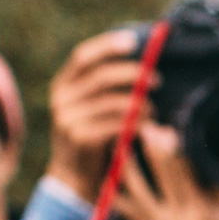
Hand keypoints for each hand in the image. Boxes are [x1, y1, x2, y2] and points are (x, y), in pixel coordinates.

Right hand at [46, 33, 147, 198]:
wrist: (73, 178)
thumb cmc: (92, 138)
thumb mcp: (91, 108)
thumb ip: (105, 88)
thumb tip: (141, 62)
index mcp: (62, 86)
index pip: (83, 56)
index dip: (108, 46)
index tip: (134, 41)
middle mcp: (61, 99)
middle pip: (101, 76)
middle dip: (134, 74)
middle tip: (157, 80)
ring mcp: (68, 118)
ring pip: (113, 101)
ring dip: (140, 103)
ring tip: (153, 110)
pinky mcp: (81, 138)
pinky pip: (117, 123)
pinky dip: (137, 121)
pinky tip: (146, 125)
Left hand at [113, 123, 218, 219]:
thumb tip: (199, 157)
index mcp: (200, 216)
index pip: (179, 171)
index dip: (167, 145)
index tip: (159, 124)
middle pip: (151, 175)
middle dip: (142, 146)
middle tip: (134, 121)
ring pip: (130, 190)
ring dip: (122, 164)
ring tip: (117, 139)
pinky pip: (125, 208)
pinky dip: (116, 188)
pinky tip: (111, 168)